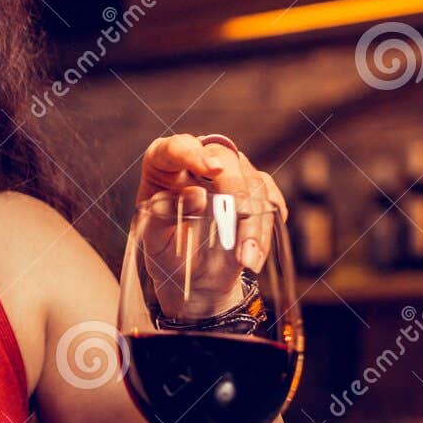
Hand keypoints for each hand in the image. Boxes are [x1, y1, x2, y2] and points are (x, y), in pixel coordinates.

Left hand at [136, 133, 287, 316]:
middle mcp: (199, 161)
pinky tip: (256, 254)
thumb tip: (197, 194)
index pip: (176, 148)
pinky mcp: (254, 191)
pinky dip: (266, 227)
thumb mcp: (152, 239)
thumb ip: (164, 214)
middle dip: (236, 189)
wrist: (190, 274)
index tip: (212, 169)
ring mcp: (229, 174)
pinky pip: (270, 199)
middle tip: (240, 217)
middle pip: (224, 157)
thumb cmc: (164, 251)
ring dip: (254, 222)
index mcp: (164, 165)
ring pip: (253, 181)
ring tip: (245, 259)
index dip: (192, 153)